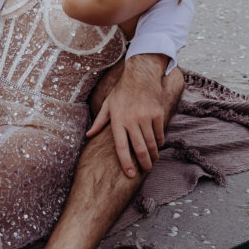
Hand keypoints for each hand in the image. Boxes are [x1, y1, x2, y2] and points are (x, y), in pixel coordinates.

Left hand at [86, 54, 166, 176]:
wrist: (141, 74)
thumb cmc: (122, 91)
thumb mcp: (108, 104)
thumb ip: (99, 122)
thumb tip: (88, 135)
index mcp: (118, 120)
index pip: (121, 147)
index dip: (126, 162)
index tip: (130, 174)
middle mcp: (132, 120)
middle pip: (139, 148)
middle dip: (144, 163)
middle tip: (145, 171)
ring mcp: (146, 117)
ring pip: (151, 143)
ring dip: (153, 155)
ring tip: (152, 161)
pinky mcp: (157, 113)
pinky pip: (159, 133)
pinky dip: (159, 142)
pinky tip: (158, 146)